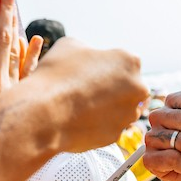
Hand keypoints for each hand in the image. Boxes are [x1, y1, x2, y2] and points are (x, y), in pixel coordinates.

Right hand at [31, 39, 146, 152]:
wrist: (43, 114)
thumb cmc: (55, 75)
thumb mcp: (70, 45)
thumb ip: (89, 50)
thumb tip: (90, 57)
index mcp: (129, 61)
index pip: (124, 63)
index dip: (107, 66)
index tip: (93, 72)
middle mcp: (137, 88)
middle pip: (129, 87)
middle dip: (114, 89)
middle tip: (89, 90)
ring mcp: (128, 114)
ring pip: (123, 109)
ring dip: (109, 107)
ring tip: (82, 105)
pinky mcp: (116, 135)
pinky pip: (110, 127)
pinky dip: (98, 124)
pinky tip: (80, 119)